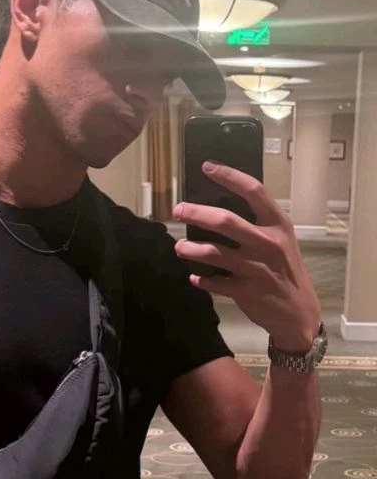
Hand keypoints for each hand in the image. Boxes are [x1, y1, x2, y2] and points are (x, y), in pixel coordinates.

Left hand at [173, 162, 321, 352]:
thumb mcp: (281, 241)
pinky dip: (202, 279)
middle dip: (197, 213)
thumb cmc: (286, 270)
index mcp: (278, 225)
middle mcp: (268, 243)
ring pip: (214, 253)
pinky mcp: (246, 291)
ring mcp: (256, 268)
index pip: (253, 191)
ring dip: (191, 249)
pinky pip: (215, 282)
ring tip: (179, 247)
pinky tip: (194, 277)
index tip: (207, 167)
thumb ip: (259, 225)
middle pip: (226, 221)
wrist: (299, 312)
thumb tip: (220, 211)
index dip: (229, 176)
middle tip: (178, 210)